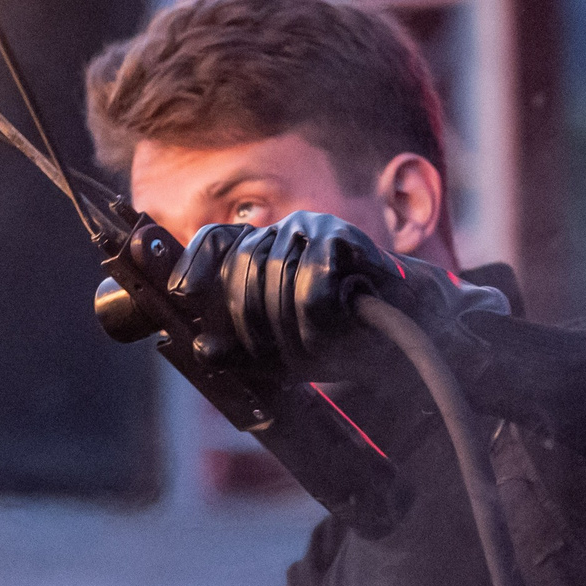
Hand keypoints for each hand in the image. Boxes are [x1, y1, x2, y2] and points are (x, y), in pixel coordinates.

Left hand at [166, 212, 504, 378]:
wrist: (406, 334)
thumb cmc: (338, 339)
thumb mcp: (281, 353)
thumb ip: (241, 352)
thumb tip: (201, 350)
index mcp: (262, 248)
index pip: (214, 240)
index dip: (193, 264)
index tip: (180, 294)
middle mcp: (283, 230)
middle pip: (241, 266)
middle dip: (253, 323)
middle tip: (280, 358)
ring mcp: (314, 228)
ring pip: (274, 276)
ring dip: (291, 328)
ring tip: (316, 349)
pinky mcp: (345, 237)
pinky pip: (311, 283)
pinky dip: (317, 319)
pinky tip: (338, 326)